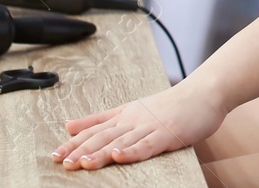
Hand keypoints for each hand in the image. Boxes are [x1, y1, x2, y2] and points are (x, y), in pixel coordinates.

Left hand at [52, 78, 225, 169]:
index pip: (94, 130)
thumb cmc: (170, 104)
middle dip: (82, 150)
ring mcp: (150, 126)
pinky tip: (120, 156)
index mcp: (124, 115)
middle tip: (64, 162)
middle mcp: (133, 120)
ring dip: (101, 152)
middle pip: (103, 136)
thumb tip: (69, 125)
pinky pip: (147, 145)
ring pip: (122, 141)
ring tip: (83, 163)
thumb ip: (100, 118)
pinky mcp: (167, 133)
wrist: (203, 94)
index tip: (55, 156)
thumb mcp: (130, 108)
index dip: (74, 143)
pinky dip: (133, 151)